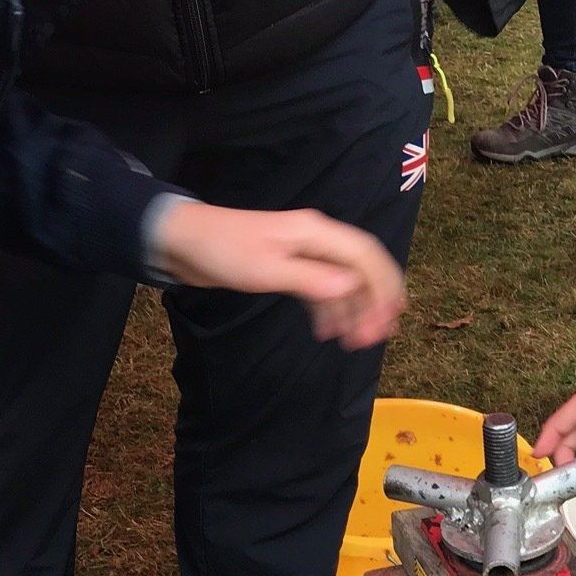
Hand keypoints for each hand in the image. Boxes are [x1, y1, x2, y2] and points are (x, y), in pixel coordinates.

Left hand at [152, 201, 404, 349]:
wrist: (185, 243)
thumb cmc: (224, 251)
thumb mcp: (268, 269)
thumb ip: (311, 279)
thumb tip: (351, 287)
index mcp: (316, 233)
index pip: (365, 256)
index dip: (384, 286)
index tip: (390, 319)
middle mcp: (316, 240)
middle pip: (361, 269)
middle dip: (374, 302)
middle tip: (377, 337)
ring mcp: (304, 254)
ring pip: (344, 282)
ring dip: (353, 311)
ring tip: (356, 342)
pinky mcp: (290, 269)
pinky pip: (323, 289)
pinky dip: (330, 311)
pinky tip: (329, 333)